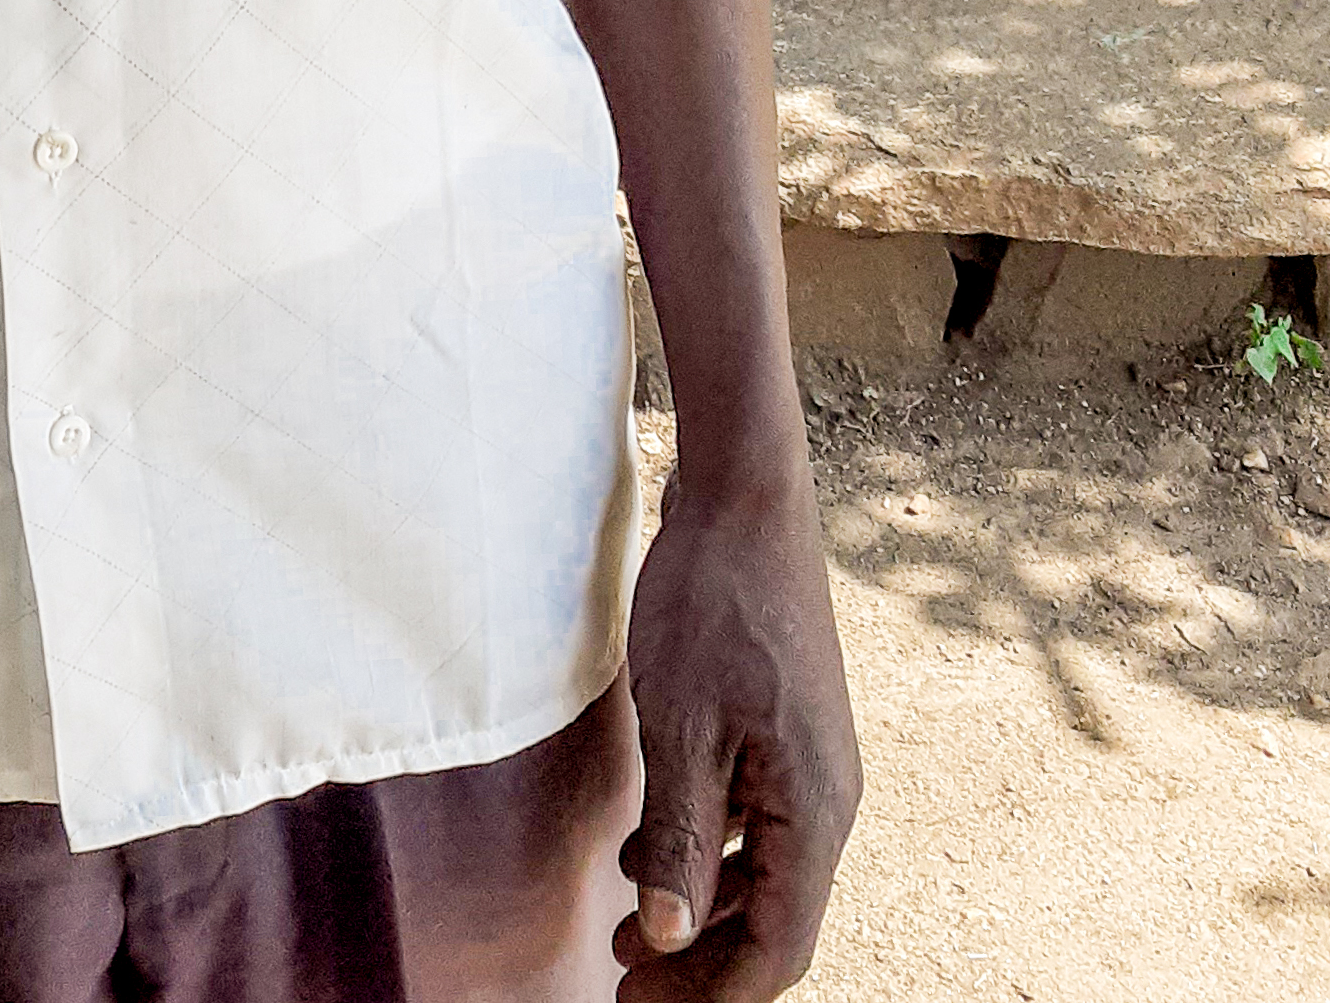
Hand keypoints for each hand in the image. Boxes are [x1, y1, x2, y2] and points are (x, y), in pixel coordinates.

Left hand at [613, 465, 859, 996]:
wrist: (744, 496)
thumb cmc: (713, 602)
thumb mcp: (680, 724)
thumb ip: (678, 836)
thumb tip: (671, 937)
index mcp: (815, 808)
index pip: (779, 946)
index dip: (713, 992)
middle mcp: (827, 796)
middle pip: (773, 918)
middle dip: (701, 962)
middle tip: (623, 986)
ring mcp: (809, 760)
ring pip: (762, 871)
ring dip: (698, 908)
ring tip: (623, 933)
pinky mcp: (784, 729)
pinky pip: (753, 819)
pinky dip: (703, 849)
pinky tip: (640, 850)